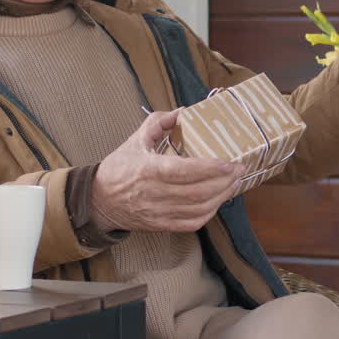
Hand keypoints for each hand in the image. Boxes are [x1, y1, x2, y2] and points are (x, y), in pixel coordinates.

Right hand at [90, 110, 244, 232]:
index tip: (230, 162)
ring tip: (234, 184)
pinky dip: (208, 213)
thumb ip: (159, 122)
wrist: (98, 201)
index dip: (211, 168)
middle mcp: (154, 194)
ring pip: (198, 209)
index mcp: (148, 170)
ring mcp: (158, 212)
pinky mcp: (161, 225)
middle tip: (239, 170)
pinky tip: (218, 201)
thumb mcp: (135, 140)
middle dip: (224, 182)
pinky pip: (191, 223)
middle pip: (198, 192)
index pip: (185, 171)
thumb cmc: (119, 168)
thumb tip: (183, 113)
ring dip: (221, 197)